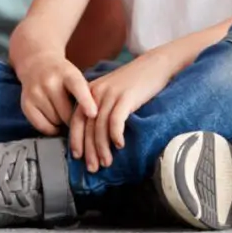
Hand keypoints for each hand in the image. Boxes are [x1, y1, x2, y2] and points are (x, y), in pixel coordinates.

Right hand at [17, 54, 96, 135]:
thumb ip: (86, 94)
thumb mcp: (77, 76)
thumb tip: (92, 118)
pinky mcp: (26, 104)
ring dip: (62, 122)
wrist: (38, 64)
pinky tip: (54, 120)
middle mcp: (49, 81)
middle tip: (76, 115)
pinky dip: (51, 128)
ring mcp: (36, 93)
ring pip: (55, 121)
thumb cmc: (64, 75)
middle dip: (74, 119)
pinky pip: (42, 126)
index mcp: (67, 73)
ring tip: (62, 111)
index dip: (86, 101)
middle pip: (66, 113)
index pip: (78, 87)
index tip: (93, 114)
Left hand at [74, 57, 172, 173]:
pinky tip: (120, 145)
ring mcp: (111, 94)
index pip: (76, 120)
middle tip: (93, 168)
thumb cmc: (135, 82)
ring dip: (102, 148)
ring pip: (101, 127)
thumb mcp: (112, 92)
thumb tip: (95, 136)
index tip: (78, 157)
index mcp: (89, 92)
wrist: (155, 64)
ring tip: (107, 162)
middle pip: (88, 126)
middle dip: (89, 150)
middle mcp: (96, 92)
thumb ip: (101, 107)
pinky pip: (116, 120)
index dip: (76, 140)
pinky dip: (116, 135)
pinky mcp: (126, 96)